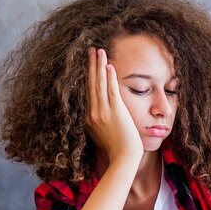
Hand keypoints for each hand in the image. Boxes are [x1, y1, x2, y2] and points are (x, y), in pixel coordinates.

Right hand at [86, 47, 142, 162]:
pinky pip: (111, 90)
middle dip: (91, 65)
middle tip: (91, 50)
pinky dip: (109, 77)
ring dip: (99, 65)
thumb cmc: (116, 150)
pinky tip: (109, 66)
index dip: (87, 76)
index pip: (87, 92)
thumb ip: (98, 124)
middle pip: (90, 84)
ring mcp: (103, 112)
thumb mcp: (101, 136)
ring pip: (99, 84)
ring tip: (99, 51)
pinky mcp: (115, 111)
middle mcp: (92, 113)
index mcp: (88, 118)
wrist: (123, 158)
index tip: (88, 64)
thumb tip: (98, 118)